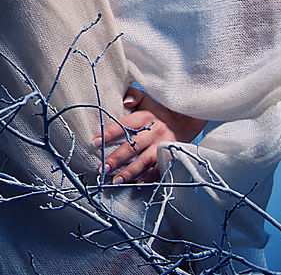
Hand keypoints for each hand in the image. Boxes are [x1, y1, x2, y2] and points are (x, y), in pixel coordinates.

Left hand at [90, 85, 207, 184]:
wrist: (185, 120)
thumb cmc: (158, 111)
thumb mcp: (146, 99)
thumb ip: (133, 96)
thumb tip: (125, 100)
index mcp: (146, 116)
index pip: (125, 124)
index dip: (109, 133)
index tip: (95, 142)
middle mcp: (155, 131)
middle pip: (133, 146)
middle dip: (116, 158)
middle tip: (103, 168)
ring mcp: (163, 145)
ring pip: (145, 160)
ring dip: (129, 172)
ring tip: (115, 180)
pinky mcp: (170, 156)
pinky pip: (158, 169)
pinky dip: (147, 177)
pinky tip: (136, 184)